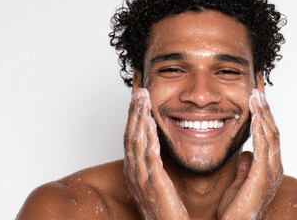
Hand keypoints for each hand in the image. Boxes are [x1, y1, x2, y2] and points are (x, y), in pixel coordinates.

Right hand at [123, 88, 189, 219]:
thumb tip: (159, 151)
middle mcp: (134, 172)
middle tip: (138, 89)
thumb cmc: (166, 211)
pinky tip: (151, 120)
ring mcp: (142, 178)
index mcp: (135, 172)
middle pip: (130, 134)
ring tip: (142, 96)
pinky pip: (149, 154)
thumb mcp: (157, 186)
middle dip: (134, 110)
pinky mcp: (154, 183)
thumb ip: (155, 168)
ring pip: (136, 140)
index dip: (133, 116)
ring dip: (139, 116)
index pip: (131, 138)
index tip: (138, 98)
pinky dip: (149, 135)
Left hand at [217, 88, 282, 219]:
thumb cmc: (236, 208)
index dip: (262, 110)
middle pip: (272, 127)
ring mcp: (270, 172)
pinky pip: (263, 150)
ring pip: (270, 135)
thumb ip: (245, 166)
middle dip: (265, 104)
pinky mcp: (262, 178)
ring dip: (264, 113)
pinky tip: (257, 116)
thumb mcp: (239, 181)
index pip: (267, 130)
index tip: (256, 90)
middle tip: (258, 83)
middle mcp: (273, 165)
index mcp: (267, 164)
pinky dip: (261, 131)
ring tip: (257, 93)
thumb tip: (246, 152)